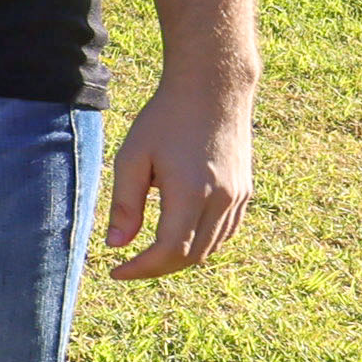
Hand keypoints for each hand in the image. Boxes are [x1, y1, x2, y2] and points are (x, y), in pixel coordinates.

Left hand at [101, 68, 251, 277]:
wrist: (213, 89)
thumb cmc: (165, 119)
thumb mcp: (132, 157)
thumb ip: (125, 204)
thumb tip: (116, 246)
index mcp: (191, 193)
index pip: (169, 251)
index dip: (142, 269)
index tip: (116, 272)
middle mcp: (222, 200)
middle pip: (192, 256)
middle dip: (158, 268)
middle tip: (128, 267)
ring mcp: (239, 197)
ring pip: (212, 248)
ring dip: (181, 259)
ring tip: (149, 256)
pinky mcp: (245, 191)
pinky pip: (226, 232)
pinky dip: (203, 244)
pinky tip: (180, 240)